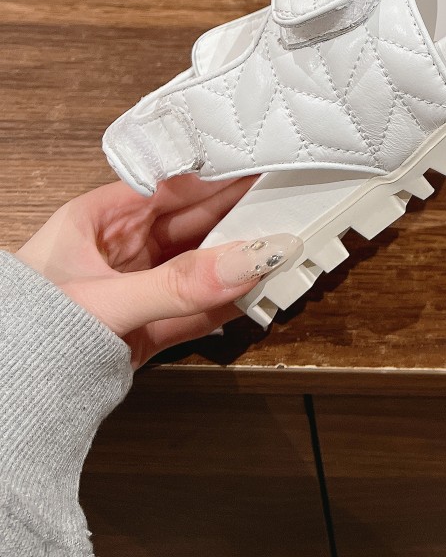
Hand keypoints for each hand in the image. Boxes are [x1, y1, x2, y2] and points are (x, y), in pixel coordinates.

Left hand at [17, 175, 300, 365]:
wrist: (6, 406)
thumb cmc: (25, 334)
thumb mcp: (105, 301)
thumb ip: (178, 285)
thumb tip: (243, 263)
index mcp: (98, 219)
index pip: (171, 186)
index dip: (217, 177)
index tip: (260, 171)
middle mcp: (119, 250)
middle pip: (191, 224)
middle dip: (236, 219)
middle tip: (286, 210)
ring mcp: (133, 289)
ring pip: (197, 267)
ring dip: (235, 264)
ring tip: (276, 254)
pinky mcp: (143, 329)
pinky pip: (194, 309)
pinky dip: (224, 305)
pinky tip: (251, 296)